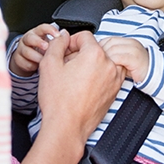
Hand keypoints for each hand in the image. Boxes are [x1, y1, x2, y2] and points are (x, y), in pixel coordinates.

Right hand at [9, 23, 60, 75]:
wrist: (28, 60)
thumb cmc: (42, 50)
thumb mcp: (50, 44)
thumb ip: (57, 42)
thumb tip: (67, 40)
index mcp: (38, 33)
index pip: (42, 28)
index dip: (49, 30)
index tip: (57, 35)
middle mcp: (28, 39)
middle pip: (30, 38)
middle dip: (39, 43)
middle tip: (46, 47)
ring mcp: (22, 49)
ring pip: (27, 51)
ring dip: (37, 57)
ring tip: (44, 60)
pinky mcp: (18, 59)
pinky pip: (25, 63)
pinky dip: (32, 66)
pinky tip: (37, 67)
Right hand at [37, 30, 123, 145]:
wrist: (67, 127)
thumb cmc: (58, 100)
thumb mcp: (49, 64)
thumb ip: (57, 44)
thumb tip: (63, 36)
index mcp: (95, 55)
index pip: (85, 36)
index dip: (71, 41)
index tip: (65, 51)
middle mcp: (109, 65)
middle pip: (95, 48)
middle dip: (80, 53)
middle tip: (66, 65)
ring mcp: (114, 80)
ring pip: (103, 61)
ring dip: (90, 64)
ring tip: (75, 76)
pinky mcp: (114, 92)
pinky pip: (107, 75)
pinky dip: (97, 76)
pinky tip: (82, 86)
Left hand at [100, 36, 149, 82]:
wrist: (153, 75)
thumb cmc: (137, 69)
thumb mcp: (124, 58)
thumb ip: (115, 53)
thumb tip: (98, 54)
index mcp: (128, 41)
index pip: (109, 39)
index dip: (100, 46)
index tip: (95, 55)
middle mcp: (131, 43)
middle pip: (110, 43)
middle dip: (101, 52)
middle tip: (96, 62)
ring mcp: (134, 50)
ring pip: (113, 50)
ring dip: (105, 59)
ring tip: (102, 67)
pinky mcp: (135, 58)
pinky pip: (118, 58)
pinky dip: (112, 63)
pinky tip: (110, 69)